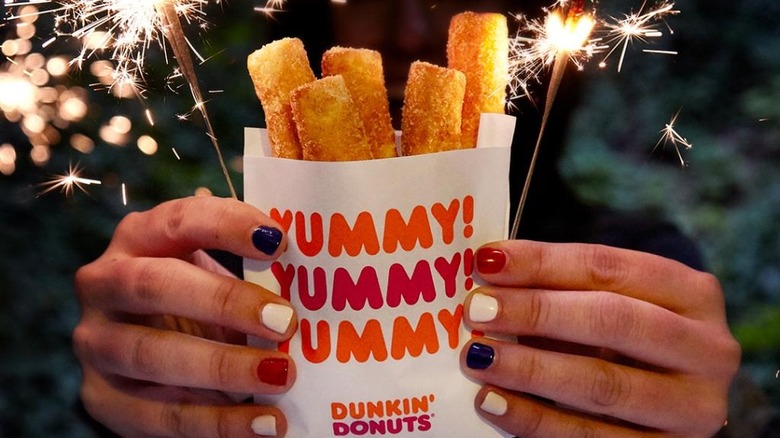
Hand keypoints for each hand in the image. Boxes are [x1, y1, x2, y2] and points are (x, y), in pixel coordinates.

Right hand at [73, 196, 296, 436]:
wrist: (150, 359)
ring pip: (152, 353)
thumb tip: (312, 285)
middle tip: (286, 321)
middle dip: (225, 301)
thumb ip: (251, 276)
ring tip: (282, 376)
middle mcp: (105, 283)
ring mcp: (95, 342)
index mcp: (139, 238)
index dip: (227, 225)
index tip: (279, 241)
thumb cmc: (199, 305)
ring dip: (224, 367)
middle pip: (155, 284)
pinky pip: (158, 415)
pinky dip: (217, 422)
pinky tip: (265, 423)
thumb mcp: (218, 279)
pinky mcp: (101, 397)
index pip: (178, 220)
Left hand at [461, 240, 739, 436]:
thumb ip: (559, 291)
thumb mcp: (606, 308)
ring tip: (477, 357)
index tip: (487, 262)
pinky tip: (493, 402)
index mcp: (691, 293)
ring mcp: (694, 407)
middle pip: (612, 320)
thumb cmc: (622, 344)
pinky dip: (535, 420)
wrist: (665, 406)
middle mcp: (706, 348)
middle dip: (536, 312)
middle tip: (477, 310)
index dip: (543, 262)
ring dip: (530, 369)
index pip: (609, 267)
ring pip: (603, 384)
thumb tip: (488, 278)